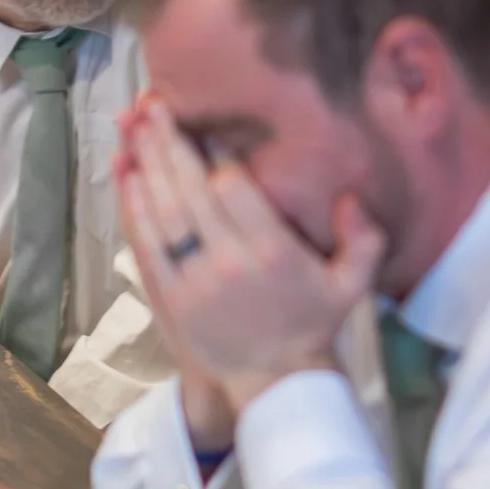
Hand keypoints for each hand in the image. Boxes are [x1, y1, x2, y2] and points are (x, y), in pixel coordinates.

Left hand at [116, 97, 385, 441]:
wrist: (275, 383)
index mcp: (274, 252)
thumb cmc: (313, 325)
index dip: (218, 155)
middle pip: (192, 190)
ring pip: (164, 210)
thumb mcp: (352, 284)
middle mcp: (230, 261)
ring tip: (134, 124)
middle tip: (152, 105)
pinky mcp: (171, 296)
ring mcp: (195, 280)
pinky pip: (147, 242)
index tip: (208, 129)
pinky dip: (133, 206)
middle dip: (170, 142)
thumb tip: (351, 197)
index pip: (236, 189)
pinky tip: (125, 172)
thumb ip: (363, 238)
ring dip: (146, 163)